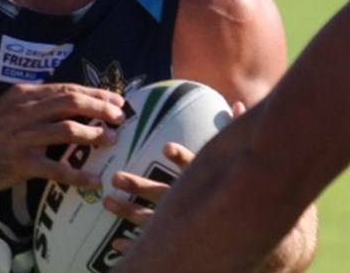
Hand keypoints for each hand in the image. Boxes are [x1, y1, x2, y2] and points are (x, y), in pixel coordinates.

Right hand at [0, 83, 123, 195]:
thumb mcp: (7, 107)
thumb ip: (34, 103)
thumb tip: (69, 102)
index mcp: (24, 95)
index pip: (67, 88)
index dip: (96, 93)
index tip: (116, 100)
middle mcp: (25, 111)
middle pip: (72, 103)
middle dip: (101, 108)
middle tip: (120, 117)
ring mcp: (22, 136)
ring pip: (67, 130)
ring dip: (94, 135)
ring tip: (111, 141)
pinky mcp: (19, 162)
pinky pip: (55, 168)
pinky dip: (77, 175)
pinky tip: (93, 181)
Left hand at [101, 101, 246, 237]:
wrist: (242, 236)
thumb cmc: (237, 195)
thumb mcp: (238, 163)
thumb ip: (234, 133)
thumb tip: (239, 103)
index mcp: (202, 183)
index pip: (194, 168)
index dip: (182, 157)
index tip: (167, 146)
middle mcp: (190, 204)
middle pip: (161, 193)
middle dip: (138, 185)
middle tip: (114, 177)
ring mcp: (181, 227)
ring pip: (150, 219)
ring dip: (127, 210)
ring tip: (106, 202)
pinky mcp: (176, 246)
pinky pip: (152, 245)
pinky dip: (132, 244)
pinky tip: (114, 243)